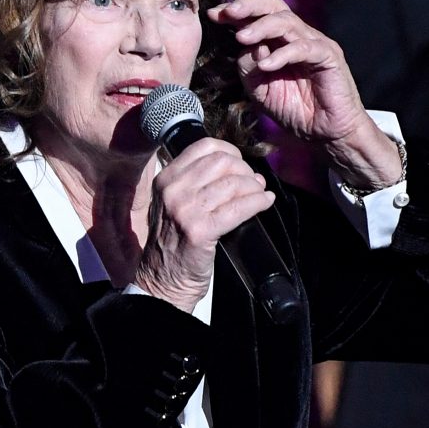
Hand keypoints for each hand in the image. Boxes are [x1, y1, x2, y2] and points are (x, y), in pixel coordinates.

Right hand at [134, 137, 274, 312]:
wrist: (163, 280)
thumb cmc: (172, 243)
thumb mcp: (172, 203)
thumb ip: (195, 182)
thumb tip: (241, 168)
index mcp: (165, 178)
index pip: (204, 146)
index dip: (230, 151)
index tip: (240, 163)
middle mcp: (173, 190)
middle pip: (222, 162)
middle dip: (245, 170)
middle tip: (253, 183)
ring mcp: (186, 210)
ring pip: (233, 183)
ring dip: (254, 187)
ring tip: (260, 194)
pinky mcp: (201, 230)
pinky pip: (239, 207)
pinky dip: (258, 202)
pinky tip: (265, 203)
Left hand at [207, 0, 401, 188]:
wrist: (326, 133)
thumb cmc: (295, 110)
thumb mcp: (260, 89)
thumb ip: (249, 66)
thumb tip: (242, 47)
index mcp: (280, 39)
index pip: (258, 12)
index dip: (235, 10)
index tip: (212, 14)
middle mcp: (297, 35)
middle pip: (273, 4)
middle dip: (248, 5)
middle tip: (227, 13)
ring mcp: (315, 43)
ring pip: (287, 21)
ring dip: (261, 28)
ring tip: (241, 38)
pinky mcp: (329, 56)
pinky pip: (304, 48)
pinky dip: (282, 55)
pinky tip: (266, 65)